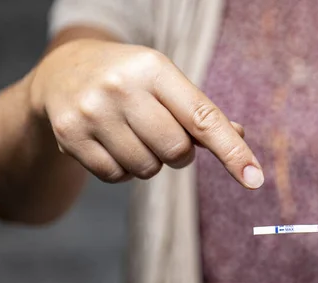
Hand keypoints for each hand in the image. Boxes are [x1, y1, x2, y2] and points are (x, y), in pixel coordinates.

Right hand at [28, 39, 262, 186]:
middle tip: (162, 133)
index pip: (202, 118)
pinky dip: (122, 170)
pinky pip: (117, 177)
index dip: (232, 150)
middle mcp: (121, 86)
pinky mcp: (70, 136)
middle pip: (176, 152)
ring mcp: (92, 112)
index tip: (255, 178)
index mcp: (154, 68)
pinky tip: (110, 144)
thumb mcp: (164, 82)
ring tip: (130, 134)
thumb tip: (240, 135)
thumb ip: (200, 111)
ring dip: (149, 162)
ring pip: (147, 169)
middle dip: (178, 153)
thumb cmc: (130, 81)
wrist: (62, 72)